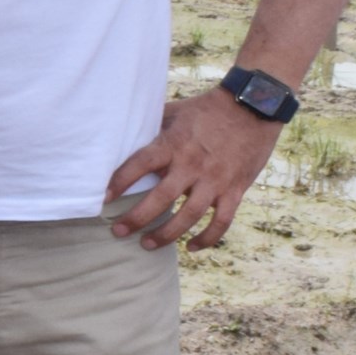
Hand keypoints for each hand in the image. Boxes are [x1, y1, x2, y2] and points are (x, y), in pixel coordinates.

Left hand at [106, 86, 283, 250]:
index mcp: (173, 144)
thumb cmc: (206, 110)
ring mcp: (216, 179)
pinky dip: (208, 238)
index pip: (140, 165)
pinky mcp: (236, 189)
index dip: (119, 182)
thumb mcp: (174, 112)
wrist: (253, 107)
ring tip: (147, 245)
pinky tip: (191, 247)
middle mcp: (193, 164)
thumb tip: (122, 134)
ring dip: (167, 234)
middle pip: (162, 198)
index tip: (102, 199)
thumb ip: (151, 127)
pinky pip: (222, 221)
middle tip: (119, 232)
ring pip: (190, 215)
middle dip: (138, 218)